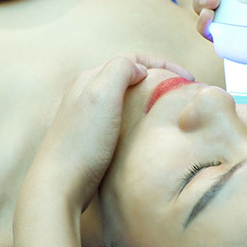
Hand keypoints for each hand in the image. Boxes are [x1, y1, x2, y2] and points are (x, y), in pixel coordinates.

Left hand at [29, 54, 192, 214]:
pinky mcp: (90, 139)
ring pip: (124, 98)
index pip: (133, 60)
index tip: (187, 78)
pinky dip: (137, 117)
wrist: (59, 186)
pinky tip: (145, 131)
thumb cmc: (82, 142)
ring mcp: (87, 118)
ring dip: (147, 98)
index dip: (163, 64)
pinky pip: (119, 118)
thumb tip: (139, 69)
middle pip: (128, 76)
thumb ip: (120, 70)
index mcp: (89, 79)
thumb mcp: (102, 94)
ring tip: (168, 109)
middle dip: (157, 79)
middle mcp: (85, 94)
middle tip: (181, 92)